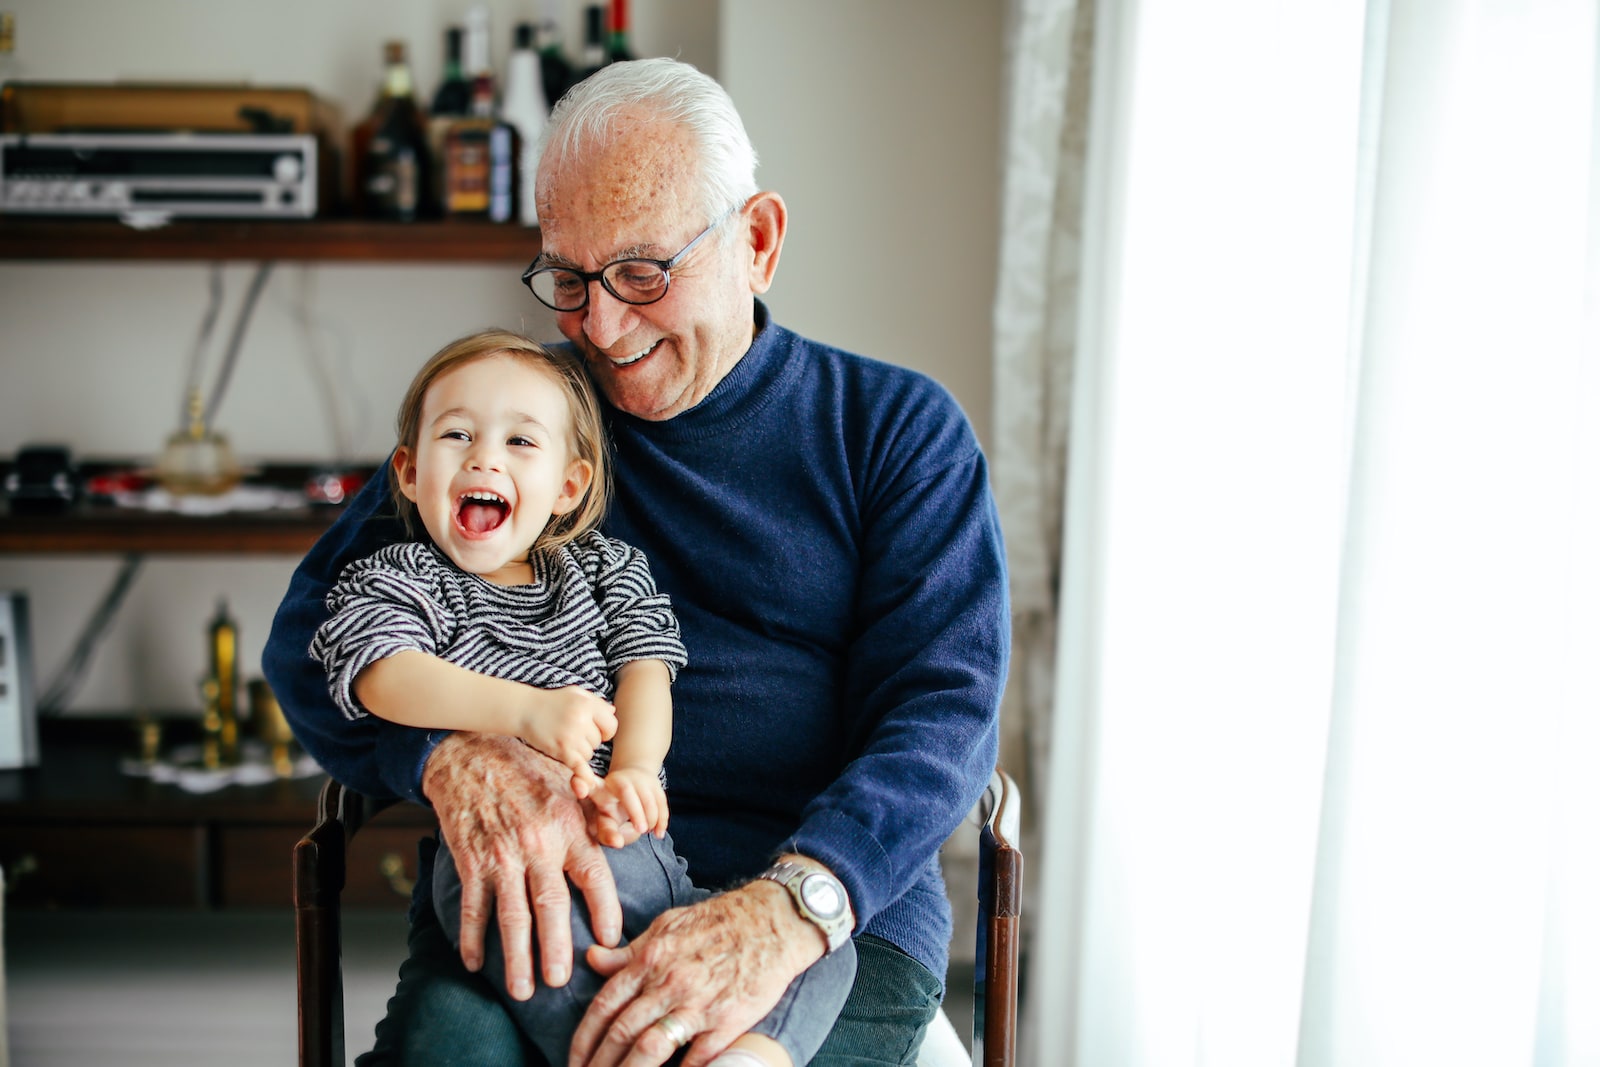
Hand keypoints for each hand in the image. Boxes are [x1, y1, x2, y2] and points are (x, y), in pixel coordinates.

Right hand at [422, 732, 622, 998]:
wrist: (473, 753)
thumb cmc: (530, 771)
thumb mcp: (571, 786)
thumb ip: (598, 814)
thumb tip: (626, 835)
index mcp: (568, 827)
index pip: (594, 876)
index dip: (605, 911)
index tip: (610, 942)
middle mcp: (537, 843)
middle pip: (550, 906)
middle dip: (555, 949)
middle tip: (560, 983)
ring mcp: (501, 855)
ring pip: (511, 915)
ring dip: (516, 957)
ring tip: (523, 990)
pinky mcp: (471, 859)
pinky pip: (473, 906)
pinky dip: (472, 938)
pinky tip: (475, 964)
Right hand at [517, 685, 616, 784]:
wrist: (524, 710)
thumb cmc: (551, 701)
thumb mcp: (575, 694)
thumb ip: (596, 702)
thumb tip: (613, 713)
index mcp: (588, 704)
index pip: (611, 725)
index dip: (605, 730)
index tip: (595, 730)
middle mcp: (582, 719)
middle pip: (598, 742)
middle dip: (588, 740)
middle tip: (571, 732)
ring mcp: (571, 736)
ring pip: (588, 754)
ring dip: (579, 752)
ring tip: (564, 740)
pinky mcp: (561, 750)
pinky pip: (579, 766)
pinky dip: (584, 776)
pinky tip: (587, 783)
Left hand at [568, 881, 823, 1066]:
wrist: (774, 920)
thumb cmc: (720, 921)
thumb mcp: (667, 925)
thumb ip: (629, 950)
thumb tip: (592, 959)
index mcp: (651, 958)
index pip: (605, 1006)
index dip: (584, 1039)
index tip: (573, 1060)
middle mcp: (669, 982)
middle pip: (621, 1033)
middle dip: (599, 1064)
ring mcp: (699, 1004)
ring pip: (651, 1048)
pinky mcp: (728, 1021)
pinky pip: (697, 1058)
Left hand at [587, 766, 668, 847]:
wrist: (633, 778)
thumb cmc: (613, 805)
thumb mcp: (605, 816)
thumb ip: (606, 832)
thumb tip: (617, 842)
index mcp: (600, 788)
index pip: (590, 786)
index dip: (581, 784)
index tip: (583, 795)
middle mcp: (619, 780)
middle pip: (626, 792)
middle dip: (635, 812)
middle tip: (640, 830)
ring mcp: (638, 779)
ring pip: (646, 797)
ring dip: (650, 817)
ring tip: (647, 832)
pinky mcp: (654, 783)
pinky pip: (660, 801)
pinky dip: (661, 818)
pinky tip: (658, 833)